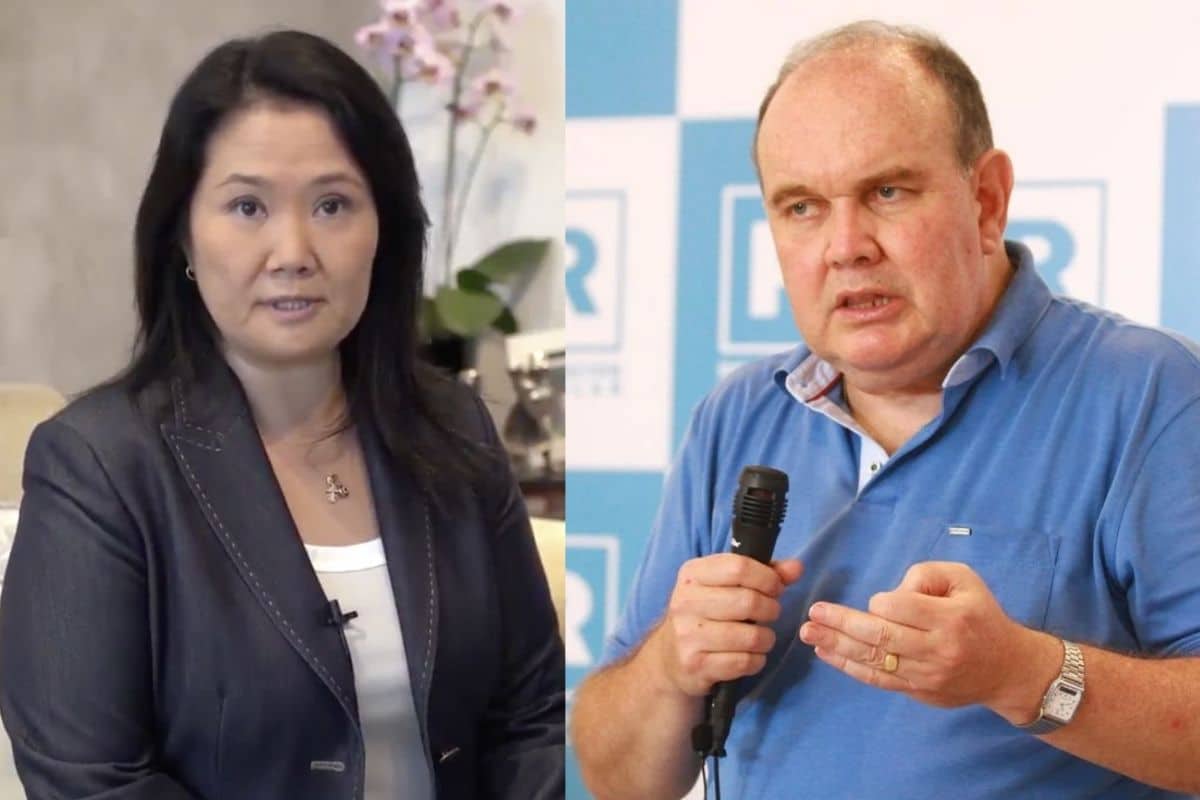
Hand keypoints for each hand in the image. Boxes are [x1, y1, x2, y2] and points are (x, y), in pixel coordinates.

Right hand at [649, 555, 803, 697]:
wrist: (669, 657)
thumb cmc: (705, 613)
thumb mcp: (725, 585)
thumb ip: (763, 573)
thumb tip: (796, 568)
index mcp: (692, 574)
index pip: (739, 567)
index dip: (767, 578)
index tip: (775, 588)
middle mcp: (685, 602)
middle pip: (748, 601)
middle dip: (770, 609)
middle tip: (770, 613)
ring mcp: (688, 635)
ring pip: (751, 636)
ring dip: (766, 638)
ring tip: (760, 636)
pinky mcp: (696, 665)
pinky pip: (744, 662)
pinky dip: (756, 660)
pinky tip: (749, 655)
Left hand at [798, 561, 1060, 719]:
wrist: (1008, 668)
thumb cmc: (980, 615)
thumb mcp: (964, 580)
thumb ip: (925, 575)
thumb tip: (890, 595)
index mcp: (951, 618)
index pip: (901, 609)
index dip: (881, 602)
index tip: (877, 601)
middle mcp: (938, 649)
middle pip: (881, 637)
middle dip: (842, 624)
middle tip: (812, 614)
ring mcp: (928, 676)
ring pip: (875, 662)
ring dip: (837, 647)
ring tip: (809, 634)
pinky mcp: (919, 692)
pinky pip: (879, 680)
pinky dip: (849, 667)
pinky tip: (827, 653)